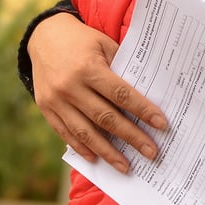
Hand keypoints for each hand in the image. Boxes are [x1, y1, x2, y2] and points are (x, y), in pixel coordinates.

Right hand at [28, 13, 167, 172]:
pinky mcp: (46, 108)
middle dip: (131, 137)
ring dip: (108, 152)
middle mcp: (70, 86)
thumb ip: (121, 69)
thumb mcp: (103, 45)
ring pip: (85, 132)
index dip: (142, 110)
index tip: (161, 125)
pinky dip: (82, 148)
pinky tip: (97, 158)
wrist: (43, 36)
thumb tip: (145, 96)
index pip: (121, 94)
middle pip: (106, 118)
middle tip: (151, 153)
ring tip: (126, 167)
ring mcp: (56, 100)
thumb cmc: (81, 40)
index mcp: (88, 68)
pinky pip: (65, 133)